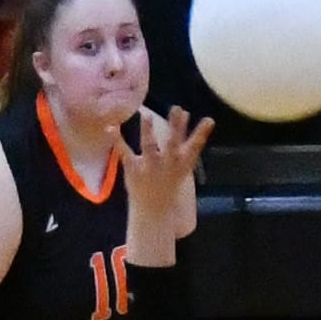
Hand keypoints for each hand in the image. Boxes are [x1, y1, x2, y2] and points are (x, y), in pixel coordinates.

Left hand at [119, 105, 214, 223]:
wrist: (154, 210)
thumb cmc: (169, 181)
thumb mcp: (182, 164)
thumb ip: (185, 139)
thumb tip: (189, 113)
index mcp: (182, 164)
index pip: (195, 147)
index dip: (201, 134)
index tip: (209, 120)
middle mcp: (167, 164)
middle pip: (172, 144)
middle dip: (175, 127)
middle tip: (177, 109)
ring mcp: (150, 166)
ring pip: (149, 146)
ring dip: (148, 131)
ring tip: (146, 115)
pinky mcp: (133, 169)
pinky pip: (124, 152)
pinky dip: (117, 140)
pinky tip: (111, 127)